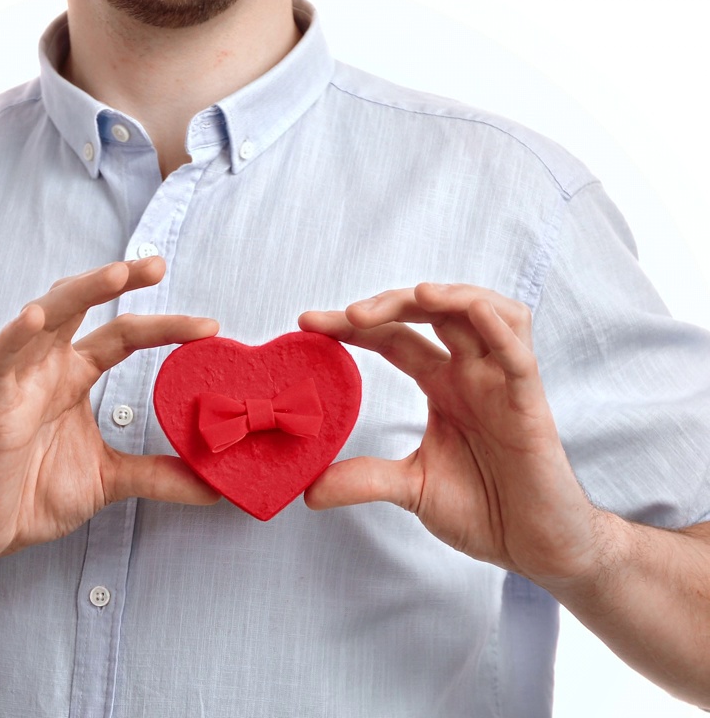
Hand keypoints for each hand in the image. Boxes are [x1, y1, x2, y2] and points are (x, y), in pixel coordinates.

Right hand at [0, 257, 219, 567]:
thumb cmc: (34, 495)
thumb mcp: (112, 481)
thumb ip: (160, 476)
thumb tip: (215, 487)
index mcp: (74, 376)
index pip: (124, 335)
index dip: (165, 327)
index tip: (210, 328)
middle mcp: (48, 367)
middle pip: (84, 307)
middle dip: (118, 279)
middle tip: (159, 265)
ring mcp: (18, 380)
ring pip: (44, 316)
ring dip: (79, 292)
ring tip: (115, 274)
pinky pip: (0, 360)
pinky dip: (14, 336)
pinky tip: (34, 317)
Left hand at [299, 283, 609, 587]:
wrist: (536, 548)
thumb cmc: (487, 510)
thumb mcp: (411, 490)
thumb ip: (363, 481)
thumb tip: (308, 491)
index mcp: (443, 386)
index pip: (395, 337)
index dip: (353, 325)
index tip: (306, 322)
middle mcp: (473, 375)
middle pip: (434, 313)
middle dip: (391, 303)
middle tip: (347, 315)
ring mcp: (503, 385)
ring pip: (486, 312)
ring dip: (450, 296)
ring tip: (415, 294)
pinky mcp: (531, 407)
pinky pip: (519, 357)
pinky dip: (498, 328)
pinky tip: (472, 312)